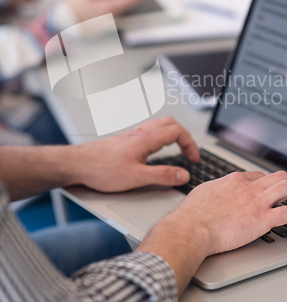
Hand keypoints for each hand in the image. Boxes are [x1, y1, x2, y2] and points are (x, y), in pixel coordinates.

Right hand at [65, 0, 146, 21]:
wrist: (60, 26)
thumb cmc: (72, 9)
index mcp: (108, 8)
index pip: (128, 0)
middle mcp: (110, 20)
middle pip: (124, 10)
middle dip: (128, 3)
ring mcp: (106, 28)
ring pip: (116, 17)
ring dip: (117, 11)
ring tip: (119, 5)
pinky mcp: (100, 34)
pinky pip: (108, 23)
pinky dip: (108, 18)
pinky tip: (106, 14)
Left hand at [68, 117, 199, 191]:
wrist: (77, 164)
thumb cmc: (101, 169)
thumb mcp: (136, 177)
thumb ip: (162, 176)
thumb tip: (183, 175)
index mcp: (146, 139)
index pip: (177, 132)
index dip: (190, 145)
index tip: (194, 160)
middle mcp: (140, 133)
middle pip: (170, 124)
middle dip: (184, 137)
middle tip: (190, 153)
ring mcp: (132, 135)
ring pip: (159, 126)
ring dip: (173, 135)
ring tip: (178, 150)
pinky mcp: (125, 141)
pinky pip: (149, 132)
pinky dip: (160, 138)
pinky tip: (155, 152)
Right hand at [174, 170, 286, 255]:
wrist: (190, 228)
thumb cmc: (191, 214)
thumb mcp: (203, 192)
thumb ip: (214, 190)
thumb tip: (214, 192)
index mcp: (233, 180)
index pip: (258, 176)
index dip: (268, 182)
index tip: (271, 189)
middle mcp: (247, 187)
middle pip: (278, 176)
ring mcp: (256, 202)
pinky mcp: (261, 219)